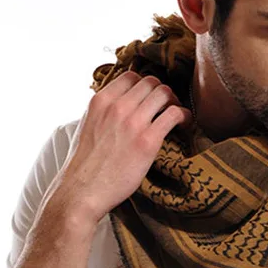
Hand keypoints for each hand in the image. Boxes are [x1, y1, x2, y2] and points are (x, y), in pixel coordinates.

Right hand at [47, 71, 191, 226]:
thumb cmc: (86, 165)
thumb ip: (104, 112)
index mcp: (101, 101)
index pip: (131, 76)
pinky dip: (184, 116)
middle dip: (162, 92)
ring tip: (177, 116)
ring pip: (165, 93)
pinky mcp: (148, 140)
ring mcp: (133, 122)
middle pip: (151, 82)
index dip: (145, 85)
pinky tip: (184, 124)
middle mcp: (117, 106)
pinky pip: (174, 114)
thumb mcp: (88, 127)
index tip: (151, 96)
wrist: (83, 191)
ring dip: (175, 102)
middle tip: (167, 106)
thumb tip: (120, 106)